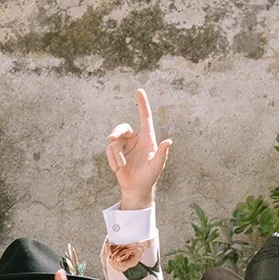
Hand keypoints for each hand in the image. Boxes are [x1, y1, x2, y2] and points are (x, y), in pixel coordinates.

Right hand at [105, 88, 171, 210]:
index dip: (142, 104)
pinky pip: (109, 150)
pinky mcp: (116, 153)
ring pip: (114, 141)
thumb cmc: (149, 177)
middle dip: (116, 132)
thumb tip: (169, 141)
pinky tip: (118, 169)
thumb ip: (162, 153)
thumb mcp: (157, 166)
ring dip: (116, 154)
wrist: (137, 188)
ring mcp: (125, 145)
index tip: (139, 90)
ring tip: (121, 166)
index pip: (145, 117)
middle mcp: (135, 139)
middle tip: (111, 138)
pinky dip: (112, 159)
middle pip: (122, 128)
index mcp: (147, 138)